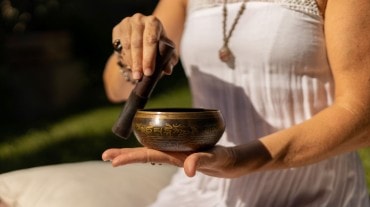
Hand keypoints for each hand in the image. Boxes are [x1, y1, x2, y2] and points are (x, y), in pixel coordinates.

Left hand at [102, 146, 242, 177]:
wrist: (229, 161)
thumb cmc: (222, 160)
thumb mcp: (214, 159)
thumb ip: (202, 162)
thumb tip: (188, 170)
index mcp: (175, 157)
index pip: (148, 156)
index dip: (130, 157)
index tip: (111, 161)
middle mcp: (171, 154)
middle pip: (144, 154)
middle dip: (125, 155)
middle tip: (104, 156)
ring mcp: (175, 150)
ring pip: (150, 149)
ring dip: (133, 150)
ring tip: (115, 153)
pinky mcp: (180, 146)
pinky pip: (161, 143)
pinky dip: (149, 141)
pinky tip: (144, 140)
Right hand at [113, 13, 177, 79]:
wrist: (142, 41)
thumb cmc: (157, 47)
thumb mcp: (166, 54)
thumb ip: (169, 61)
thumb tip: (168, 70)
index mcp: (154, 22)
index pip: (151, 40)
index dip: (149, 57)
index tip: (149, 72)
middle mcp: (139, 19)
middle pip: (137, 43)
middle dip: (139, 62)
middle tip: (139, 76)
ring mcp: (127, 23)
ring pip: (127, 46)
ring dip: (131, 62)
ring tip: (136, 74)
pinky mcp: (118, 29)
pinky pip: (120, 46)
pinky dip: (125, 58)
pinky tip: (130, 65)